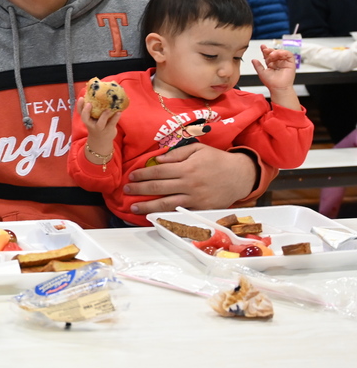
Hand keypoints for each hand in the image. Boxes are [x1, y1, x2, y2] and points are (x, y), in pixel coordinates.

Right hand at [76, 96, 120, 159]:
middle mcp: (91, 124)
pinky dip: (116, 118)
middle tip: (89, 104)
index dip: (79, 105)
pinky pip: (112, 124)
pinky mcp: (108, 130)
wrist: (101, 142)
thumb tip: (103, 92)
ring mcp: (100, 128)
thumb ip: (95, 109)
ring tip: (108, 109)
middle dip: (86, 111)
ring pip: (100, 123)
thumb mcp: (93, 119)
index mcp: (87, 119)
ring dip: (104, 116)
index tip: (81, 98)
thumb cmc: (97, 125)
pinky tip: (119, 112)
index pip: (80, 112)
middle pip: (85, 118)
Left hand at [124, 145, 254, 214]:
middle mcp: (189, 184)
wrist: (241, 176)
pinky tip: (154, 217)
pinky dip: (166, 216)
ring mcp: (195, 198)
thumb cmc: (218, 160)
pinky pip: (180, 213)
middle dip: (140, 190)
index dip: (143, 174)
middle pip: (159, 188)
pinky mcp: (201, 209)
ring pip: (167, 204)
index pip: (159, 171)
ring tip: (133, 208)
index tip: (131, 176)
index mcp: (187, 168)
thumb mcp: (199, 149)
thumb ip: (177, 154)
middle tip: (126, 190)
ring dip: (148, 207)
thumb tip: (158, 160)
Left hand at [254, 44, 301, 109]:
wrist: (278, 88)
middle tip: (266, 50)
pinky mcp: (291, 63)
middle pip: (274, 53)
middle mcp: (278, 62)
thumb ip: (257, 66)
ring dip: (276, 51)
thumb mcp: (262, 73)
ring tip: (272, 54)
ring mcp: (284, 62)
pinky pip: (289, 55)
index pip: (268, 55)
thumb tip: (253, 60)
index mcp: (271, 64)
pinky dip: (284, 52)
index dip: (265, 50)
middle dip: (270, 50)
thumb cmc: (271, 83)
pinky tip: (279, 53)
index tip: (262, 46)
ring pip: (282, 53)